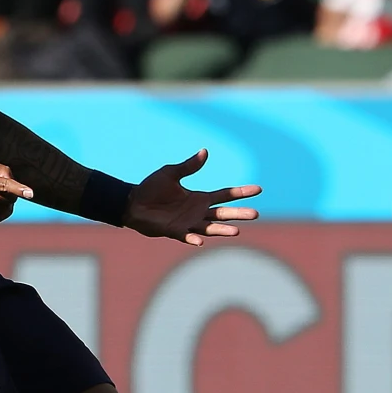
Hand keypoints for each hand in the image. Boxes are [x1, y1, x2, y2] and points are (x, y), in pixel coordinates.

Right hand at [0, 157, 33, 223]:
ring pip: (3, 209)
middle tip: (6, 186)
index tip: (31, 193)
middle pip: (7, 199)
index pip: (4, 186)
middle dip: (13, 193)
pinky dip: (1, 211)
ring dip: (7, 203)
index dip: (19, 189)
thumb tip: (13, 181)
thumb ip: (0, 169)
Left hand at [124, 149, 260, 245]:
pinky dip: (194, 238)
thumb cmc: (151, 188)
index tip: (259, 189)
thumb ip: (189, 166)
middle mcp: (197, 211)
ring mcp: (188, 223)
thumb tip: (205, 152)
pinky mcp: (174, 231)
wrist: (133, 203)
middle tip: (256, 213)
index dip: (241, 192)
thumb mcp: (171, 173)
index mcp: (199, 197)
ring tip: (236, 231)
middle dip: (239, 213)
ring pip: (210, 227)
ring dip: (223, 229)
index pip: (225, 195)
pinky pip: (187, 236)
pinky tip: (200, 240)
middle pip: (224, 213)